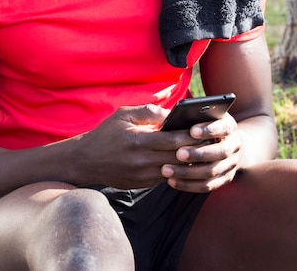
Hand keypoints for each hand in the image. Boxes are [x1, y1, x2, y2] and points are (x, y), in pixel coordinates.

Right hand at [77, 105, 200, 189]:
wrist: (86, 160)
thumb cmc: (106, 133)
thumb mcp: (124, 114)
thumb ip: (148, 111)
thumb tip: (171, 114)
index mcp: (139, 140)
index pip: (173, 140)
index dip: (191, 136)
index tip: (204, 130)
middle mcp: (142, 160)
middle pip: (178, 157)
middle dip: (196, 150)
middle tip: (211, 142)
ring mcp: (142, 175)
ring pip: (174, 171)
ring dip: (188, 163)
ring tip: (202, 153)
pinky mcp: (141, 184)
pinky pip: (165, 178)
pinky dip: (176, 171)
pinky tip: (184, 162)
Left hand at [160, 113, 242, 192]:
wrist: (227, 142)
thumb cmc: (206, 124)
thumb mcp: (205, 116)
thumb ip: (194, 115)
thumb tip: (172, 117)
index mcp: (229, 126)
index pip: (223, 127)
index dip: (208, 130)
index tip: (192, 131)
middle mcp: (234, 145)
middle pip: (219, 152)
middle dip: (197, 154)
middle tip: (178, 153)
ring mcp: (231, 164)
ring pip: (211, 171)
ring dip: (187, 172)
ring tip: (167, 169)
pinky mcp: (224, 179)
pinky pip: (206, 186)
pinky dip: (188, 184)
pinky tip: (171, 181)